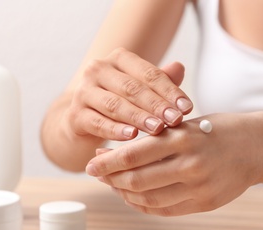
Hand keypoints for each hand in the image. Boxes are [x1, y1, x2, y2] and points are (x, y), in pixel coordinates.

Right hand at [65, 48, 192, 140]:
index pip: (148, 73)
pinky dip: (116, 130)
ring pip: (115, 105)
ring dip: (138, 118)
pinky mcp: (75, 114)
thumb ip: (159, 81)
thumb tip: (180, 67)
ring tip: (157, 129)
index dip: (170, 90)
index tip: (187, 107)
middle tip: (175, 120)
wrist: (84, 118)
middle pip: (132, 88)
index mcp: (118, 59)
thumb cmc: (120, 101)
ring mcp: (83, 91)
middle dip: (156, 105)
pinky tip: (131, 137)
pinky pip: (98, 123)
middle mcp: (98, 70)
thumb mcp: (140, 90)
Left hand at [86, 113, 262, 215]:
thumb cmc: (217, 130)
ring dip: (125, 193)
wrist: (257, 147)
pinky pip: (165, 210)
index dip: (106, 162)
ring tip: (115, 184)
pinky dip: (144, 205)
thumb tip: (118, 152)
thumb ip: (156, 139)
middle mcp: (191, 164)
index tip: (90, 163)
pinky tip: (134, 197)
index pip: (133, 154)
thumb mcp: (186, 123)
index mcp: (183, 137)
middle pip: (136, 180)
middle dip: (111, 179)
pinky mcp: (206, 203)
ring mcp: (200, 187)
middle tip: (99, 174)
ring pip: (148, 199)